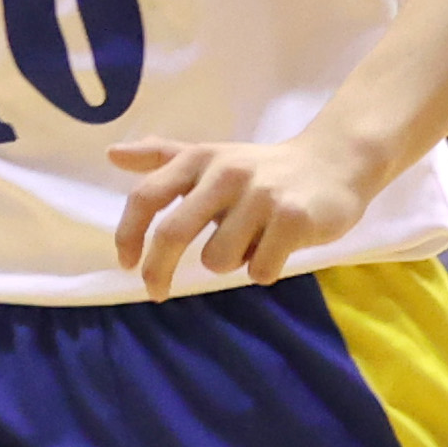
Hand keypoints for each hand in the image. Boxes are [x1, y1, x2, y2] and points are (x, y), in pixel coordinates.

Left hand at [107, 125, 377, 299]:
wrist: (335, 164)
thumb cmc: (262, 169)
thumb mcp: (211, 158)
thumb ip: (162, 158)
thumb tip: (112, 154)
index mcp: (199, 159)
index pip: (147, 196)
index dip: (128, 234)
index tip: (127, 264)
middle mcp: (226, 173)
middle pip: (172, 234)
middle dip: (158, 271)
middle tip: (157, 292)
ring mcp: (262, 195)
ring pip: (218, 260)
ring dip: (230, 262)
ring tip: (251, 241)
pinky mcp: (294, 219)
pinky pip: (258, 270)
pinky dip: (263, 269)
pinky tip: (279, 247)